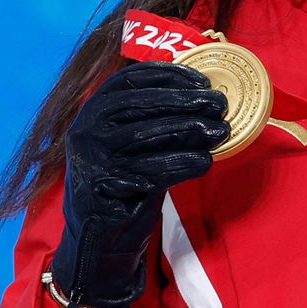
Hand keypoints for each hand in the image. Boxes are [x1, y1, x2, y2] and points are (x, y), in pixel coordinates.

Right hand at [49, 62, 228, 307]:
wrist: (102, 232)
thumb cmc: (131, 176)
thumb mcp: (144, 140)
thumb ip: (166, 118)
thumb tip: (212, 100)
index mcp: (96, 107)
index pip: (132, 78)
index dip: (170, 75)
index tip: (204, 81)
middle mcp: (86, 127)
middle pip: (140, 103)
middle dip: (185, 101)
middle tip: (220, 104)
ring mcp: (89, 157)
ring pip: (145, 134)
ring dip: (189, 130)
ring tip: (220, 131)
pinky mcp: (99, 187)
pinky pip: (147, 171)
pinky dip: (179, 164)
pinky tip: (203, 161)